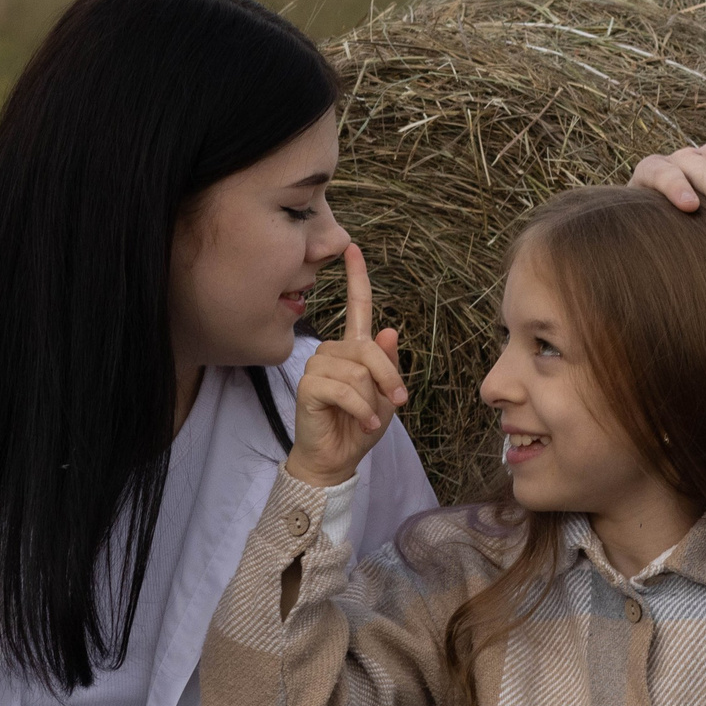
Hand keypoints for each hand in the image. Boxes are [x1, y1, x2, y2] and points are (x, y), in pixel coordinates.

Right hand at [285, 243, 406, 489]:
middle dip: (389, 378)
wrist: (337, 458)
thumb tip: (388, 330)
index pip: (356, 307)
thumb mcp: (386, 396)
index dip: (356, 278)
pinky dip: (360, 408)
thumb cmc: (360, 426)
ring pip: (358, 371)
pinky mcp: (308, 384)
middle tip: (397, 402)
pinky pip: (344, 388)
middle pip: (368, 349)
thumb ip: (388, 365)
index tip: (353, 248)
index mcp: (353, 349)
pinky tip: (363, 422)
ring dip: (372, 400)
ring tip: (368, 417)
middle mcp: (332, 351)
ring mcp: (317, 365)